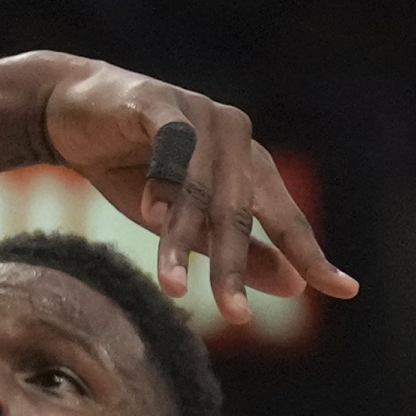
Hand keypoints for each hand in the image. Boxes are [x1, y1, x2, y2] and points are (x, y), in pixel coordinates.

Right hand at [41, 61, 358, 322]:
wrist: (70, 114)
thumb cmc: (131, 169)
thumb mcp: (186, 221)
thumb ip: (236, 249)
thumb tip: (295, 287)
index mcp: (250, 164)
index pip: (285, 216)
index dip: (311, 254)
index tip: (344, 291)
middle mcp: (234, 136)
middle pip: (241, 209)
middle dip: (235, 265)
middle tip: (235, 316)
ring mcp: (197, 113)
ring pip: (199, 185)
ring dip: (183, 237)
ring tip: (175, 285)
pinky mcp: (156, 100)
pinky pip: (168, 143)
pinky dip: (163, 178)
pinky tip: (153, 213)